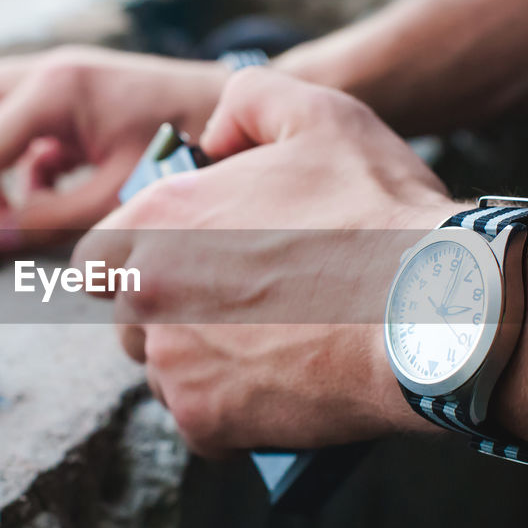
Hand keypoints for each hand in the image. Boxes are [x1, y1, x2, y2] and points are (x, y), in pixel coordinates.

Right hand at [0, 46, 230, 245]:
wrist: (232, 112)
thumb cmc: (185, 149)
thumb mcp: (114, 197)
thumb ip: (49, 220)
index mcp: (57, 89)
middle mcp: (48, 72)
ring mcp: (58, 79)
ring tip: (15, 212)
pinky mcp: (69, 96)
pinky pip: (17, 127)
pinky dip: (19, 166)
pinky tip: (50, 196)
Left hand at [73, 69, 456, 455]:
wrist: (430, 311)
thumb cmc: (377, 212)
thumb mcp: (318, 114)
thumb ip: (248, 102)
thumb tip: (210, 137)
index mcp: (159, 219)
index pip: (96, 256)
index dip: (131, 263)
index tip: (174, 268)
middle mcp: (147, 291)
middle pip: (130, 317)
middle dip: (169, 314)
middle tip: (235, 311)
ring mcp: (172, 361)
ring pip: (163, 372)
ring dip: (199, 365)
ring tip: (265, 350)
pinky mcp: (204, 419)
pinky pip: (199, 424)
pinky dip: (230, 415)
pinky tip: (275, 391)